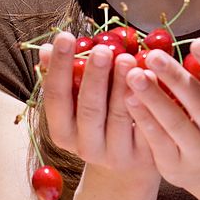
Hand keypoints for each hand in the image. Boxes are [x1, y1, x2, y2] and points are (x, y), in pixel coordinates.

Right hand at [38, 31, 156, 180]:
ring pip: (119, 117)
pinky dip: (148, 102)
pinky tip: (152, 77)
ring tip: (127, 57)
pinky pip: (147, 127)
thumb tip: (47, 47)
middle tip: (102, 49)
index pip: (55, 97)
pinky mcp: (144, 155)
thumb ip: (66, 76)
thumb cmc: (100, 119)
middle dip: (95, 77)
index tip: (64, 36)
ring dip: (122, 85)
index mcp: (63, 133)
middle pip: (88, 110)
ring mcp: (116, 154)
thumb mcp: (78, 102)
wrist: (128, 162)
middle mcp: (86, 147)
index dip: (59, 67)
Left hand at [122, 34, 199, 195]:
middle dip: (176, 78)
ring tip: (134, 74)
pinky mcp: (175, 166)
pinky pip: (158, 141)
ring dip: (154, 97)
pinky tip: (129, 97)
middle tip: (154, 55)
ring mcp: (199, 153)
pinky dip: (144, 118)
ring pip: (175, 123)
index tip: (196, 42)